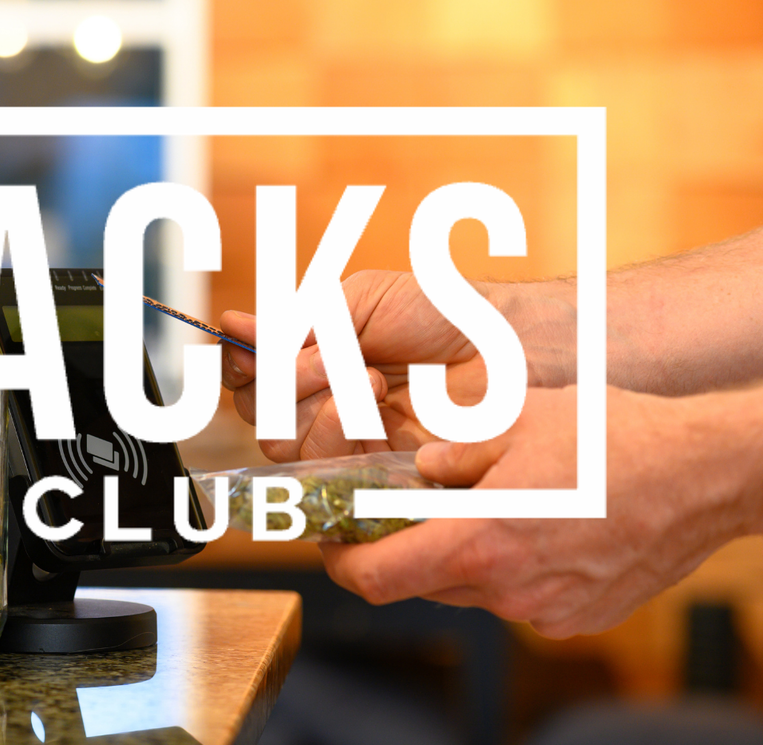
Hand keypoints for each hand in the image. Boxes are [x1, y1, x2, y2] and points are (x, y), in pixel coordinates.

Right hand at [220, 271, 493, 460]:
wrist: (504, 348)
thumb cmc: (442, 315)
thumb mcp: (357, 300)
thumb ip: (294, 322)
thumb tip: (234, 327)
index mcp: (313, 358)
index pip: (249, 375)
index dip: (241, 364)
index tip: (252, 349)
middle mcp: (322, 403)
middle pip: (256, 413)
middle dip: (285, 380)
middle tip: (334, 356)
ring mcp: (345, 441)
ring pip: (281, 443)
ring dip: (317, 404)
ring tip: (369, 379)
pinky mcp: (369, 473)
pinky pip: (320, 467)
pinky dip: (338, 430)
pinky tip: (375, 407)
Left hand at [320, 385, 759, 637]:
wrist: (704, 473)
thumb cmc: (612, 437)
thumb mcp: (513, 418)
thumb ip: (452, 449)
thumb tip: (422, 468)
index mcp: (478, 542)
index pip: (373, 578)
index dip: (338, 562)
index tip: (329, 539)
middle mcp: (507, 590)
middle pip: (419, 582)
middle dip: (399, 547)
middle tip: (397, 507)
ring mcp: (546, 610)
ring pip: (469, 588)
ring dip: (455, 553)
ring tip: (478, 503)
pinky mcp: (579, 615)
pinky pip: (517, 595)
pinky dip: (504, 565)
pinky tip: (530, 522)